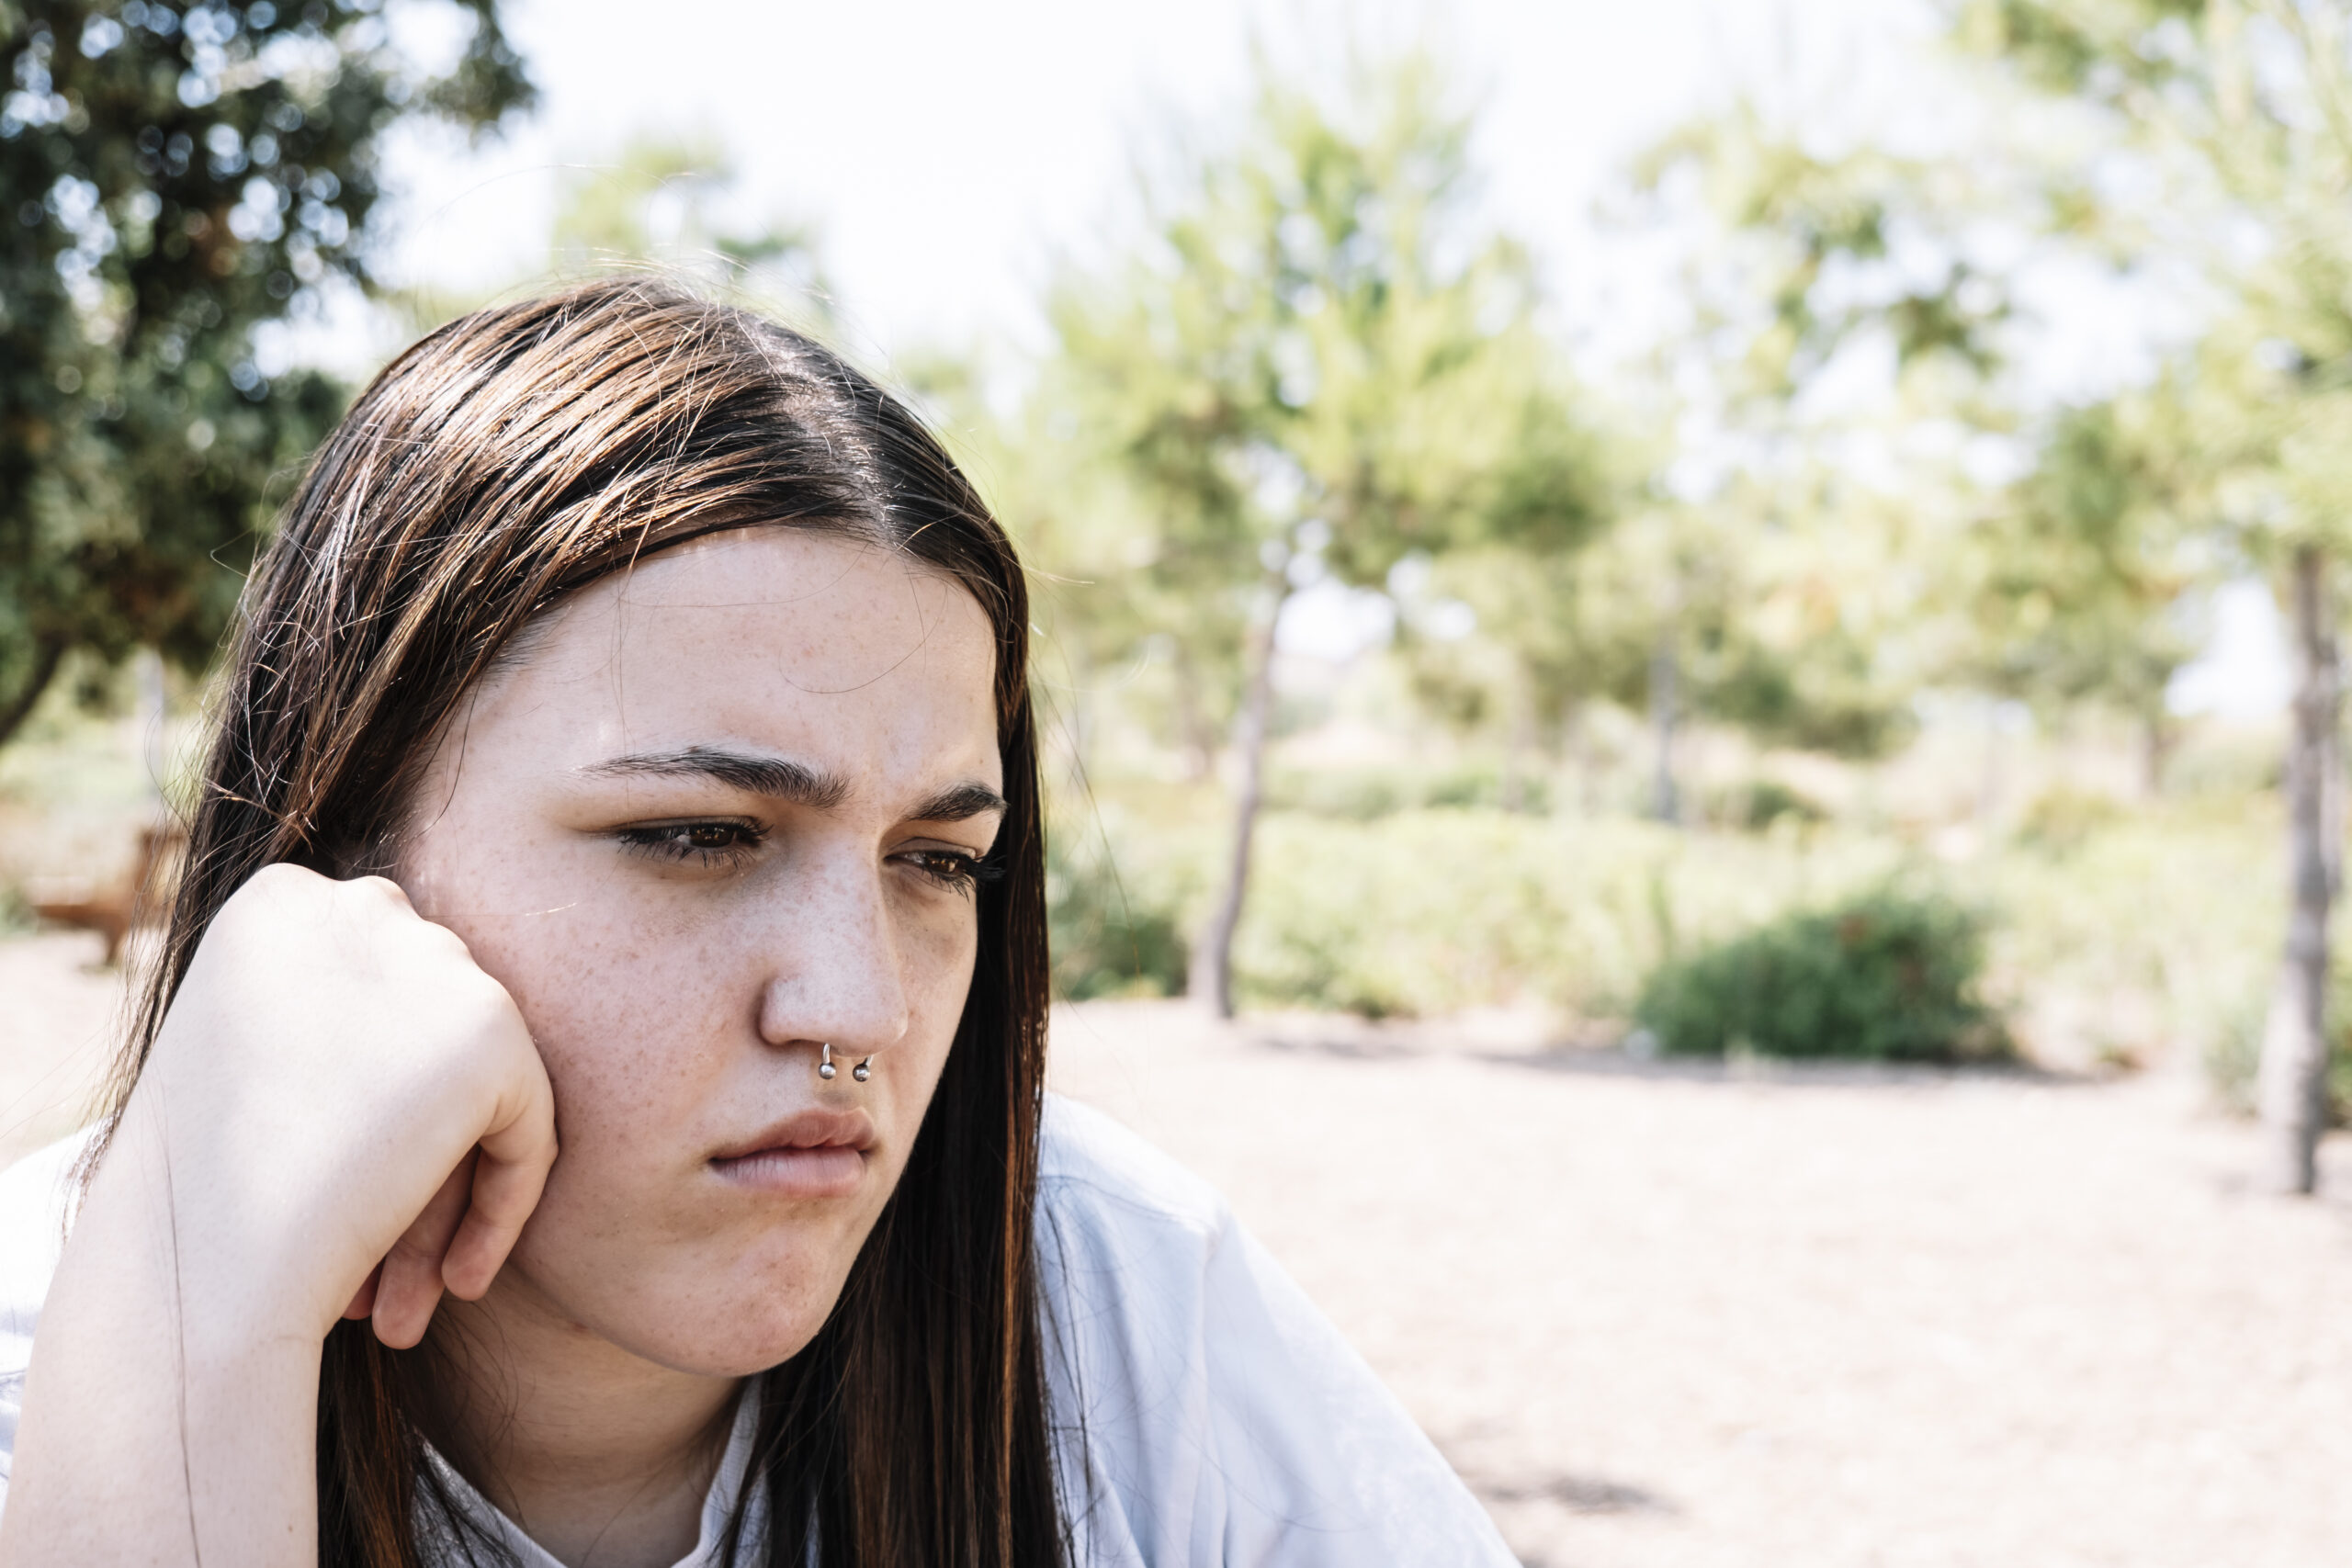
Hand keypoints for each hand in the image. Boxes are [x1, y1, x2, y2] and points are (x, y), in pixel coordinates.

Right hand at [126, 863, 557, 1349]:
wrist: (201, 1270)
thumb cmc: (194, 1200)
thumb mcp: (243, 1072)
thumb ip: (332, 1025)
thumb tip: (418, 1033)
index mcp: (279, 902)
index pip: (374, 985)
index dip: (373, 1093)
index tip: (345, 1175)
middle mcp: (358, 907)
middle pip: (430, 1032)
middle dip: (416, 1149)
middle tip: (390, 1259)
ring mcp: (430, 961)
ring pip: (479, 1085)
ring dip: (451, 1193)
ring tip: (420, 1291)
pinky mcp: (490, 1032)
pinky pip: (529, 1125)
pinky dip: (505, 1202)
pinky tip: (463, 1279)